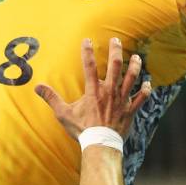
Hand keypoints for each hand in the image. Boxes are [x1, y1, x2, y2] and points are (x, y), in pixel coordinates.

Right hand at [35, 37, 150, 138]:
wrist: (100, 145)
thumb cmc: (82, 130)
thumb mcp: (63, 114)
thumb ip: (51, 98)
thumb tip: (37, 87)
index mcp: (93, 91)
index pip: (88, 66)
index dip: (87, 51)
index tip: (87, 40)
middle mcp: (109, 92)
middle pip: (115, 66)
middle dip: (116, 51)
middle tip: (116, 40)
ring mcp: (121, 100)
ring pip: (131, 78)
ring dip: (135, 66)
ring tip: (136, 57)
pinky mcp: (130, 110)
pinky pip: (141, 98)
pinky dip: (145, 91)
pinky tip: (148, 83)